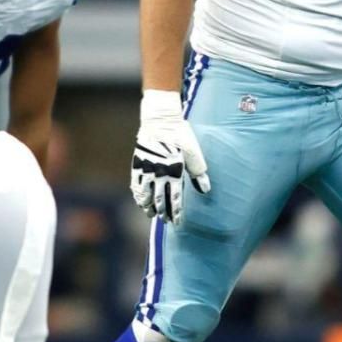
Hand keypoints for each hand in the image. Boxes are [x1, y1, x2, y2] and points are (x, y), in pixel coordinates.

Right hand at [130, 89, 209, 224]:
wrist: (160, 120)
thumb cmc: (181, 135)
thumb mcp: (194, 154)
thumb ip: (198, 173)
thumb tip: (205, 190)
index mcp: (174, 172)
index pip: (175, 199)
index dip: (176, 212)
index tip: (177, 222)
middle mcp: (159, 173)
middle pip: (159, 199)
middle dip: (163, 212)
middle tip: (165, 221)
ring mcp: (146, 169)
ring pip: (145, 194)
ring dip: (148, 207)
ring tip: (151, 214)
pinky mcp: (137, 163)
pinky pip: (136, 184)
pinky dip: (138, 195)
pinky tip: (140, 200)